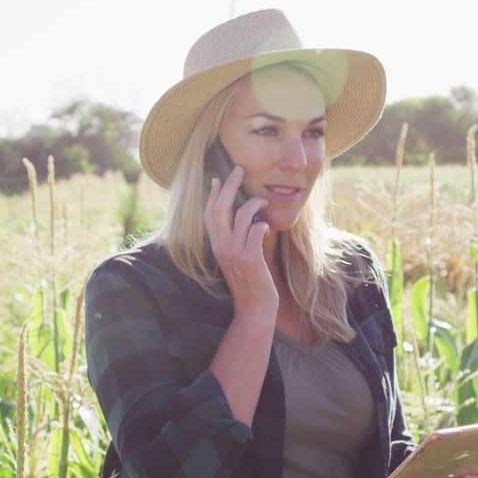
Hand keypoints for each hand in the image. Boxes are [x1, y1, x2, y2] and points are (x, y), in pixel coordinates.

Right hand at [203, 166, 276, 316]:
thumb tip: (248, 220)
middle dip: (230, 186)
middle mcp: (222, 247)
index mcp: (217, 246)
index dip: (212, 195)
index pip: (209, 215)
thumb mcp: (237, 259)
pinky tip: (267, 226)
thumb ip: (237, 240)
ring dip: (253, 204)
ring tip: (263, 200)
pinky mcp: (250, 260)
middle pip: (221, 209)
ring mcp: (235, 253)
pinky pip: (255, 233)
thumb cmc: (250, 282)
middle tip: (238, 169)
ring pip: (240, 217)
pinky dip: (262, 225)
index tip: (217, 179)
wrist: (254, 308)